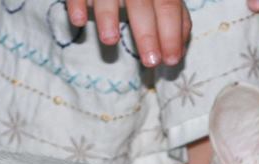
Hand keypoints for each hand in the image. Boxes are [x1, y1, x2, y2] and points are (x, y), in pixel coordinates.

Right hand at [66, 0, 192, 67]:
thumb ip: (176, 16)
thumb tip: (181, 49)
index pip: (169, 3)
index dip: (172, 32)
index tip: (171, 60)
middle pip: (142, 1)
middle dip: (147, 33)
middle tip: (151, 62)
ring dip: (108, 16)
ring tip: (110, 41)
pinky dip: (77, 3)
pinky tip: (79, 21)